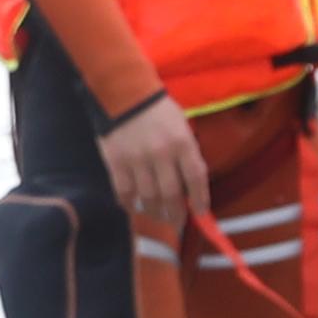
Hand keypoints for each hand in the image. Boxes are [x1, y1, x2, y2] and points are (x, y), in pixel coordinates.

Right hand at [101, 89, 207, 238]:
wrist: (124, 93)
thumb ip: (187, 153)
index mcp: (182, 142)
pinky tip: (134, 208)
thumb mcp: (182, 126)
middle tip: (176, 223)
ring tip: (157, 217)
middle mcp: (161, 154)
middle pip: (171, 194)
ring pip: (148, 197)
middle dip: (175, 214)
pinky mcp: (116, 162)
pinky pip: (124, 192)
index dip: (200, 199)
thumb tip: (191, 185)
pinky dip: (129, 204)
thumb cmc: (158, 111)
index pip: (196, 177)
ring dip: (154, 212)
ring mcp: (137, 159)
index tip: (201, 212)